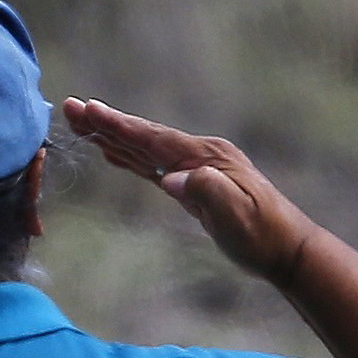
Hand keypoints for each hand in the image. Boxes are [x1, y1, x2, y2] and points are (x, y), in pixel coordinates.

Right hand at [62, 99, 314, 283]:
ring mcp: (197, 168)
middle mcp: (200, 156)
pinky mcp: (194, 184)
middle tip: (71, 108)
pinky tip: (113, 152)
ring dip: (113, 136)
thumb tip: (171, 178)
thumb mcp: (237, 213)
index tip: (87, 109)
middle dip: (106, 123)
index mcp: (206, 158)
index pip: (153, 138)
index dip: (118, 125)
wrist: (287, 249)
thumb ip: (207, 190)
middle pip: (144, 136)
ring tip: (82, 123)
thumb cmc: (262, 234)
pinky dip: (130, 156)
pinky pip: (154, 165)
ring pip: (146, 148)